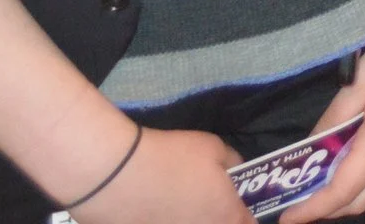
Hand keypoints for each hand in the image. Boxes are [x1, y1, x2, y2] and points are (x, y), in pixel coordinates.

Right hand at [78, 127, 246, 223]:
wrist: (117, 176)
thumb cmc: (173, 158)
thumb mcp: (214, 147)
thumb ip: (232, 161)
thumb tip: (236, 169)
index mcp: (226, 215)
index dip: (247, 216)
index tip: (239, 206)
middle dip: (218, 217)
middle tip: (208, 202)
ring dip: (192, 219)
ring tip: (181, 205)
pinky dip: (166, 219)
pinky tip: (157, 211)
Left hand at [285, 0, 364, 218]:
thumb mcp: (364, 75)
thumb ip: (337, 114)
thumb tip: (314, 143)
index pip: (342, 193)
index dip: (313, 209)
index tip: (287, 218)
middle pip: (363, 200)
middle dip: (329, 209)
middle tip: (301, 200)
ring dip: (351, 195)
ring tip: (324, 181)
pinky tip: (359, 159)